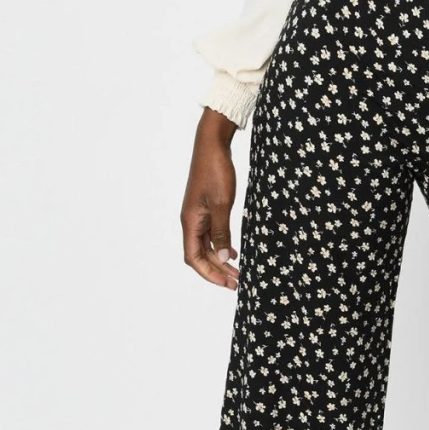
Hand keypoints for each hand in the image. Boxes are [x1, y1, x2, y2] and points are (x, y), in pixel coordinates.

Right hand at [182, 108, 239, 289]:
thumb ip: (222, 231)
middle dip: (217, 270)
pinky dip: (222, 244)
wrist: (212, 145)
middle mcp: (191, 221)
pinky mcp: (207, 207)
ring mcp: (198, 214)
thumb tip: (224, 257)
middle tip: (237, 282)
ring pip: (207, 245)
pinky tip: (233, 250)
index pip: (194, 258)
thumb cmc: (215, 171)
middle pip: (201, 255)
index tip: (227, 284)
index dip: (209, 273)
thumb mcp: (222, 204)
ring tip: (238, 271)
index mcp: (190, 222)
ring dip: (221, 259)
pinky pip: (212, 233)